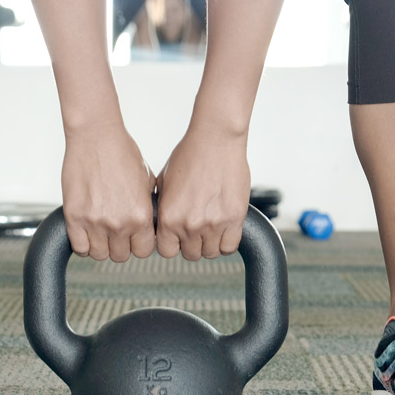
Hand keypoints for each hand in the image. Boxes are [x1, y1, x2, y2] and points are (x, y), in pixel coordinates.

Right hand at [62, 120, 155, 261]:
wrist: (96, 136)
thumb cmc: (122, 153)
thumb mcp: (147, 182)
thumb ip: (148, 208)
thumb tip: (149, 226)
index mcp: (141, 216)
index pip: (143, 251)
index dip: (138, 245)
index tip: (133, 238)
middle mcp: (119, 223)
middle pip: (120, 256)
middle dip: (119, 245)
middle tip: (114, 231)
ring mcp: (95, 222)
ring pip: (98, 255)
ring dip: (100, 246)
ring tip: (99, 231)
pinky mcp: (74, 217)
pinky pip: (79, 247)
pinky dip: (82, 243)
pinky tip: (85, 231)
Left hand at [156, 121, 250, 259]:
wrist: (215, 140)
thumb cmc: (189, 155)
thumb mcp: (164, 182)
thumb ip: (163, 208)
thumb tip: (160, 223)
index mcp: (169, 218)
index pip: (167, 251)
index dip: (173, 245)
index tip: (178, 237)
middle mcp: (189, 225)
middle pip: (190, 254)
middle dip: (192, 244)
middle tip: (197, 228)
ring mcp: (213, 224)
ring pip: (210, 253)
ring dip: (210, 243)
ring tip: (211, 226)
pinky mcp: (235, 219)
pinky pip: (230, 246)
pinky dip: (227, 241)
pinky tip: (224, 228)